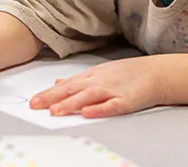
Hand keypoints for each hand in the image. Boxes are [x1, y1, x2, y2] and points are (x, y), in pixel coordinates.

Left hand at [29, 56, 164, 118]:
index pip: (66, 85)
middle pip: (72, 90)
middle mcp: (98, 82)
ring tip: (56, 111)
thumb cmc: (126, 74)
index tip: (33, 101)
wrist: (154, 73)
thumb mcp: (98, 73)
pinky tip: (87, 113)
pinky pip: (110, 106)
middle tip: (36, 106)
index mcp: (91, 77)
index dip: (49, 93)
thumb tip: (57, 82)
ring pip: (88, 97)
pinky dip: (99, 109)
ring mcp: (112, 90)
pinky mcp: (125, 101)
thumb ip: (77, 80)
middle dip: (53, 98)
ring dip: (71, 104)